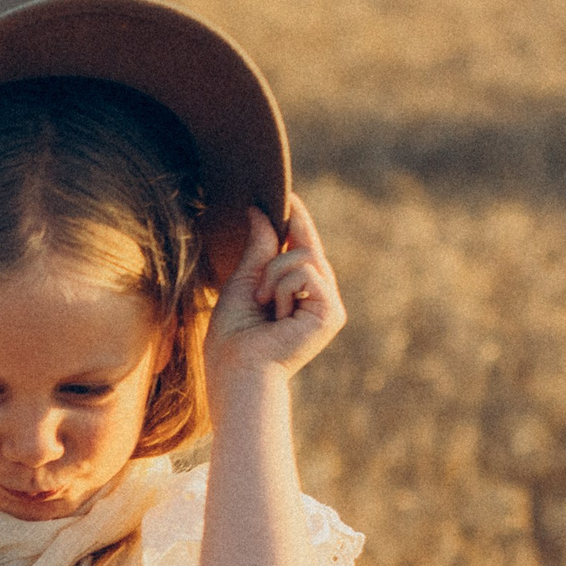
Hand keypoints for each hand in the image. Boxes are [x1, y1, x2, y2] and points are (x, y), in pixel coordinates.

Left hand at [204, 199, 345, 384]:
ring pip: (305, 256)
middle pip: (306, 247)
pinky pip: (307, 272)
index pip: (303, 246)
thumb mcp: (243, 282)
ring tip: (263, 305)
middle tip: (259, 291)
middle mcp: (318, 296)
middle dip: (275, 257)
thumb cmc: (233, 336)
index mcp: (299, 292)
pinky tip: (276, 313)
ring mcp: (328, 305)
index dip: (297, 220)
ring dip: (273, 275)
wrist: (237, 369)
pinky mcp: (332, 313)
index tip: (286, 196)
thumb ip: (258, 249)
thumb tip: (258, 211)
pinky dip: (282, 287)